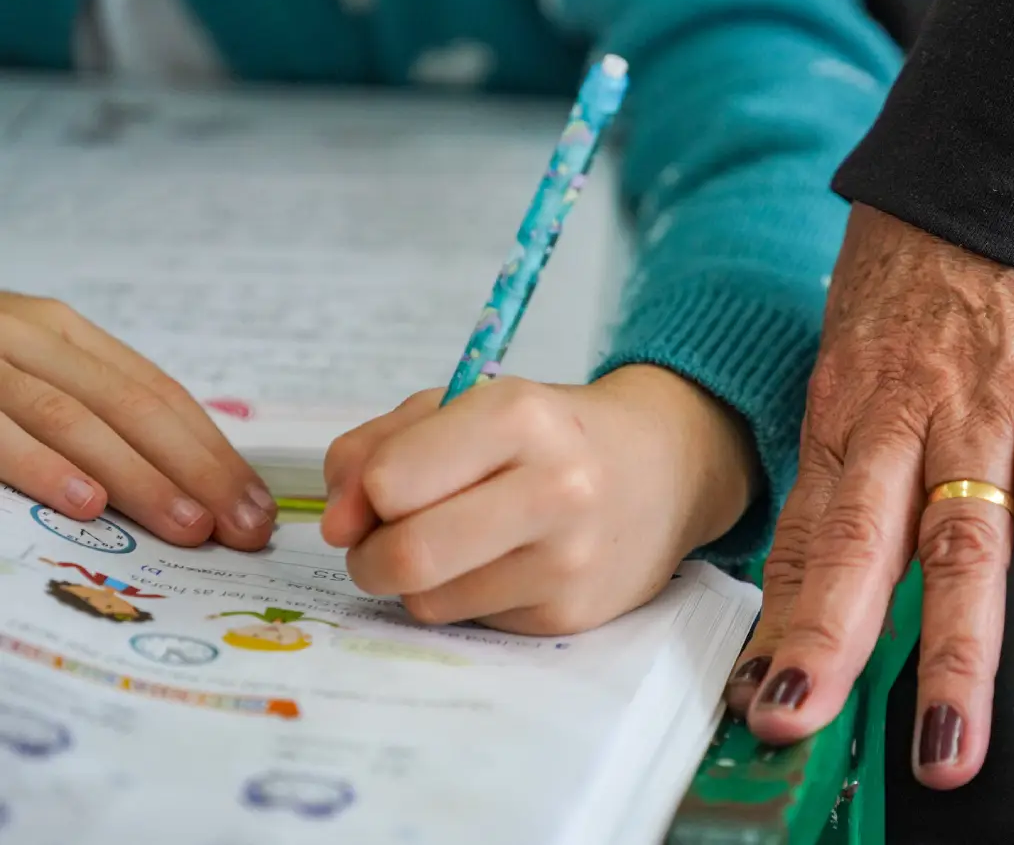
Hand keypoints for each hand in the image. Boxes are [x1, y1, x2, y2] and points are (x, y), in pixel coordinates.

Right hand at [0, 293, 275, 548]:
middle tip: (244, 529)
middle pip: (136, 408)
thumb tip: (179, 486)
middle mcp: (35, 342)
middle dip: (200, 472)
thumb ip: (91, 410)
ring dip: (142, 479)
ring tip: (191, 528)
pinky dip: (46, 469)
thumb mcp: (30, 370)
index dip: (213, 452)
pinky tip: (89, 505)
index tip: (257, 504)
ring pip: (76, 422)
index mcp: (68, 336)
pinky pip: (0, 437)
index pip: (160, 395)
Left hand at [320, 366, 758, 634]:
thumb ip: (376, 447)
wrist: (660, 469)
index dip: (363, 497)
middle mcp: (554, 488)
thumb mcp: (462, 406)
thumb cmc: (545, 433)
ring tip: (450, 545)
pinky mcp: (571, 615)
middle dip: (369, 556)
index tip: (375, 496)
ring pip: (428, 600)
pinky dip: (462, 598)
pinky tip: (499, 565)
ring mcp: (569, 559)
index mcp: (518, 416)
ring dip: (413, 581)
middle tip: (380, 542)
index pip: (392, 482)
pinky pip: (470, 622)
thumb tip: (337, 525)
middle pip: (407, 555)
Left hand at [724, 205, 1013, 787]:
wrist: (1007, 177)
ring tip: (942, 747)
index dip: (778, 617)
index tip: (758, 691)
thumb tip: (817, 563)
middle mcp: (902, 420)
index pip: (803, 531)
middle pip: (857, 541)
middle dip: (826, 641)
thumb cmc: (923, 278)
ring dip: (951, 654)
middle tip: (796, 721)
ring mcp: (986, 417)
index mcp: (843, 410)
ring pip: (963, 547)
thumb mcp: (858, 355)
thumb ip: (849, 460)